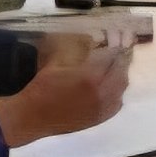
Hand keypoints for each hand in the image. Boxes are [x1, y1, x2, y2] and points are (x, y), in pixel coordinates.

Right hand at [0, 38, 132, 147]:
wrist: (33, 117)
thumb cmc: (43, 87)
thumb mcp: (58, 62)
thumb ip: (77, 50)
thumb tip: (92, 39)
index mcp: (90, 76)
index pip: (112, 56)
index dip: (114, 45)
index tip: (115, 38)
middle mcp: (101, 92)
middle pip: (121, 71)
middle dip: (120, 59)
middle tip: (118, 51)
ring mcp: (102, 107)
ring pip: (121, 88)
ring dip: (120, 75)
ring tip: (114, 68)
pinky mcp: (99, 119)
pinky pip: (117, 104)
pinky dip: (117, 93)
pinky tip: (110, 88)